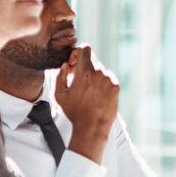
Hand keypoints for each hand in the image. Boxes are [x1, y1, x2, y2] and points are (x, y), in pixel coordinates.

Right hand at [54, 45, 119, 160]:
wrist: (92, 127)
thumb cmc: (74, 112)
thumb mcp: (59, 94)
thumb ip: (59, 76)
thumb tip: (64, 65)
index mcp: (85, 72)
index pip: (85, 49)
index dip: (77, 53)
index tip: (73, 64)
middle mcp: (99, 73)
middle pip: (92, 60)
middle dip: (84, 67)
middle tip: (78, 80)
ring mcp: (109, 80)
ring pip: (100, 70)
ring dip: (93, 76)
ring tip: (87, 92)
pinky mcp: (116, 87)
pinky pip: (108, 79)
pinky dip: (102, 84)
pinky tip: (96, 96)